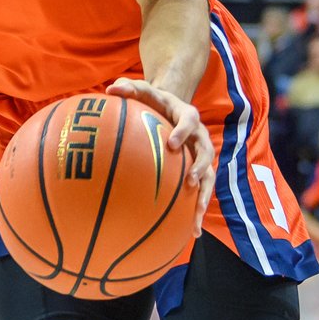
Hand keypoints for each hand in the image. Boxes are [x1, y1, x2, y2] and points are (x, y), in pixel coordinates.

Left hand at [106, 77, 215, 236]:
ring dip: (203, 196)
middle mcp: (198, 136)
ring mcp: (199, 155)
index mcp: (186, 115)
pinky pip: (200, 192)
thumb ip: (128, 87)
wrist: (168, 108)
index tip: (174, 144)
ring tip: (196, 215)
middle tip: (189, 180)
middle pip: (207, 152)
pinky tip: (191, 232)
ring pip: (208, 178)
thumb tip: (110, 88)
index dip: (183, 131)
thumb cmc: (151, 100)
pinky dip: (196, 211)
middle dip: (200, 167)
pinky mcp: (197, 171)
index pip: (189, 121)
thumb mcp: (141, 90)